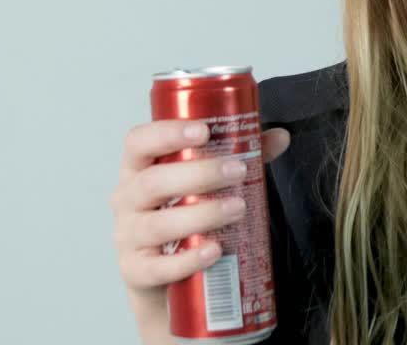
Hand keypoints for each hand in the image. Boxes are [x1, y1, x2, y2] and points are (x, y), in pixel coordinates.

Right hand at [109, 120, 291, 322]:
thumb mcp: (203, 183)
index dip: (167, 133)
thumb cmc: (180, 215)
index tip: (203, 131)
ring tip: (237, 208)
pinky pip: (159, 267)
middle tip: (237, 171)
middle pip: (152, 182)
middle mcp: (127, 200)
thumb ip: (239, 156)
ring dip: (202, 214)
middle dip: (199, 174)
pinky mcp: (136, 271)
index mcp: (139, 169)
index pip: (138, 142)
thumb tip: (279, 137)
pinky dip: (188, 259)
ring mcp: (128, 237)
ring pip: (158, 224)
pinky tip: (214, 250)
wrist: (161, 275)